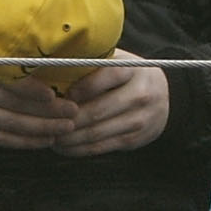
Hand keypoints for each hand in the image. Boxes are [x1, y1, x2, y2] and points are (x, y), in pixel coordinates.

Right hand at [0, 52, 73, 146]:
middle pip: (18, 107)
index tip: (57, 95)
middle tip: (74, 113)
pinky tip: (45, 140)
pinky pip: (3, 139)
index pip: (10, 83)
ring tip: (67, 128)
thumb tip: (39, 56)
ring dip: (43, 130)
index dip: (35, 92)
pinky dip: (26, 142)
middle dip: (50, 114)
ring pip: (14, 126)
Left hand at [51, 53, 169, 155]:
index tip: (58, 95)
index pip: (106, 75)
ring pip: (97, 132)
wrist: (165, 96)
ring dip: (69, 138)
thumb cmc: (128, 75)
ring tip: (50, 137)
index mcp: (132, 69)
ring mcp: (140, 119)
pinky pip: (102, 147)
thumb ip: (92, 63)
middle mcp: (140, 94)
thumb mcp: (117, 60)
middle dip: (67, 119)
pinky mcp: (135, 139)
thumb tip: (51, 66)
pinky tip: (64, 148)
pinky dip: (79, 149)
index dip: (80, 87)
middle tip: (45, 122)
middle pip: (98, 110)